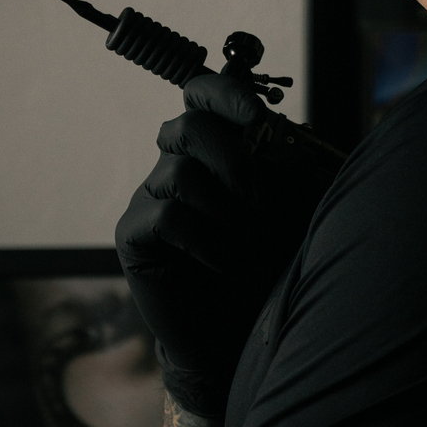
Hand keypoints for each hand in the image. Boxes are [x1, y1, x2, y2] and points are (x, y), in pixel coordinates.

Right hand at [115, 71, 325, 386]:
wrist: (236, 334)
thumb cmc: (265, 268)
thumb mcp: (292, 216)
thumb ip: (292, 177)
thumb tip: (290, 144)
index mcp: (213, 147)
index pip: (203, 94)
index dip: (226, 92)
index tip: (259, 115)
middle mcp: (177, 164)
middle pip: (187, 125)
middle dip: (233, 158)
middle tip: (262, 200)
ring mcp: (150, 197)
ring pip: (178, 173)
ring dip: (224, 208)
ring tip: (247, 243)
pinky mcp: (134, 235)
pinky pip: (165, 217)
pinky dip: (205, 238)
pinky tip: (225, 262)